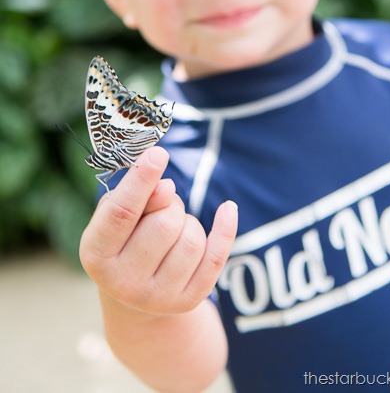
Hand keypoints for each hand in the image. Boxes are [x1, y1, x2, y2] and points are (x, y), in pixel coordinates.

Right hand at [80, 146, 237, 315]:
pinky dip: (225, 229)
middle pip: (164, 224)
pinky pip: (216, 258)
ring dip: (188, 221)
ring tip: (174, 227)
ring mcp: (156, 297)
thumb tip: (166, 187)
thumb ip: (137, 197)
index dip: (141, 181)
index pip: (122, 213)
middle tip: (164, 204)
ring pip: (192, 240)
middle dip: (171, 204)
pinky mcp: (187, 301)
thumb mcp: (118, 216)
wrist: (134, 293)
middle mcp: (123, 282)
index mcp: (96, 254)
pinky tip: (228, 209)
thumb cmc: (124, 239)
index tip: (159, 153)